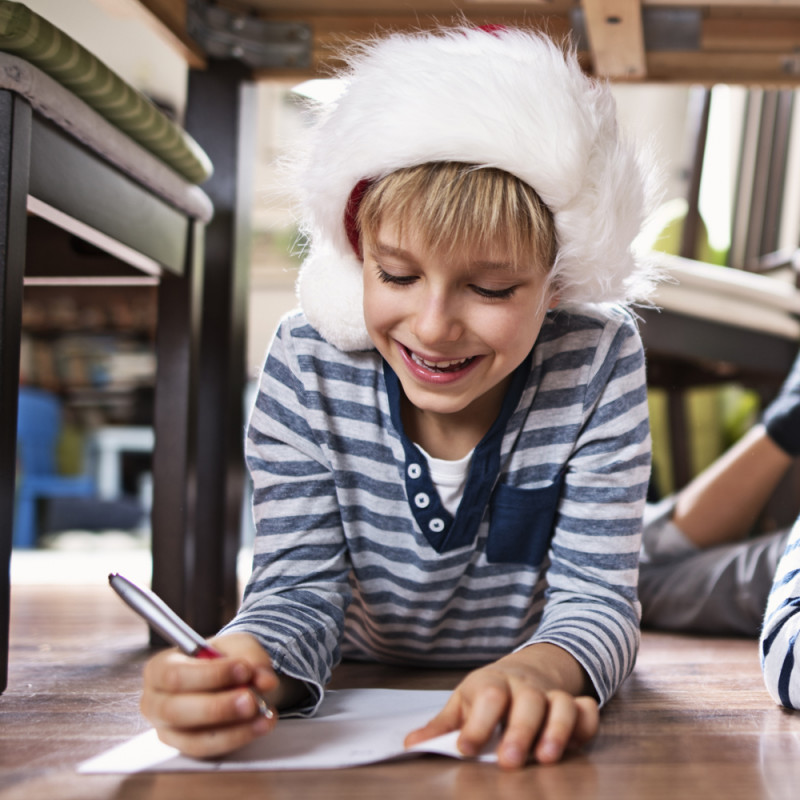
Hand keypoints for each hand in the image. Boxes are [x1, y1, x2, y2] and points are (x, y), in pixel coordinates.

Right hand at [140, 632, 280, 757]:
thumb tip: (265, 680)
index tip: (244, 669)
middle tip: (251, 698)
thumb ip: (250, 657)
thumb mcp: (237, 645)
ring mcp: (167, 730)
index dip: (211, 675)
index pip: (176, 675)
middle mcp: (156, 702)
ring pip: (194, 738)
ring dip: (233, 729)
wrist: (228, 676)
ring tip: (263, 715)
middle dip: (218, 706)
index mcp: (160, 667)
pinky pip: (209, 751)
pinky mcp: (185, 748)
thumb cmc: (222, 658)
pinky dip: (237, 738)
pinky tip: (260, 725)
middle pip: (177, 711)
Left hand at [403, 644, 598, 768]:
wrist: (527, 668)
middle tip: (509, 761)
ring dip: (556, 731)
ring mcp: (551, 695)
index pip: (486, 697)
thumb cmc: (489, 694)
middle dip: (519, 731)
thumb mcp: (463, 704)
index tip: (465, 750)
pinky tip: (575, 744)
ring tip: (546, 758)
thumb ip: (442, 727)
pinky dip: (586, 724)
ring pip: (561, 705)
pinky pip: (586, 711)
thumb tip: (410, 744)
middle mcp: (524, 687)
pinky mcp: (574, 705)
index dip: (477, 724)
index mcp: (491, 684)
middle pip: (526, 702)